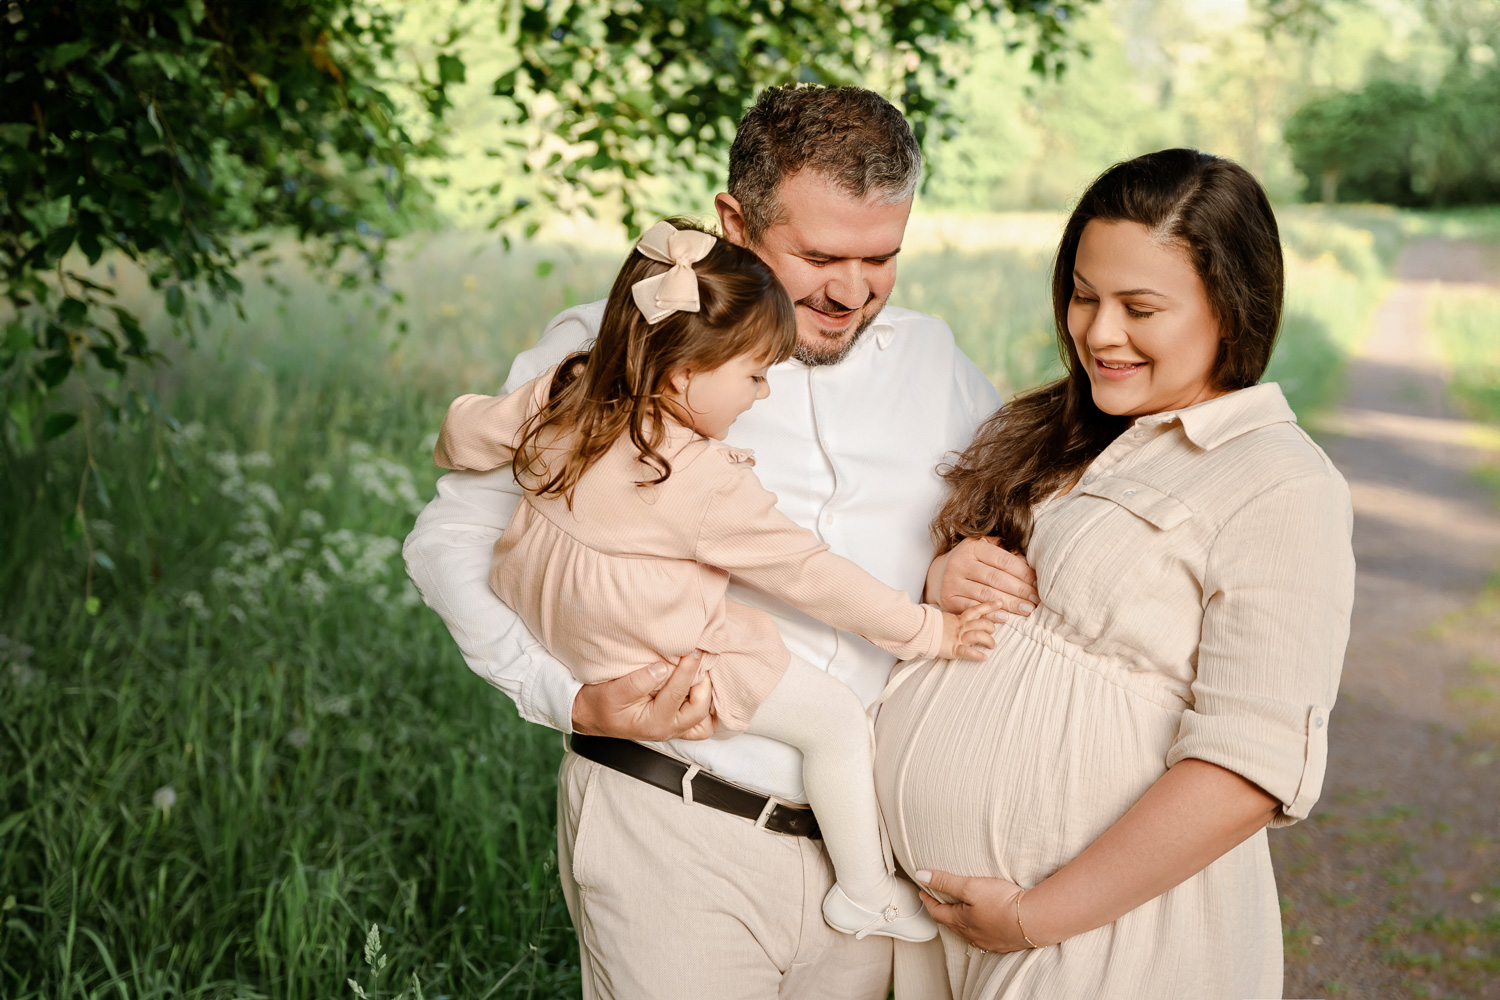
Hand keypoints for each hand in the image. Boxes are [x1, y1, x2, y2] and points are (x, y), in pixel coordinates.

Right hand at [571, 651, 715, 740]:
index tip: (693, 650)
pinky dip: (704, 707)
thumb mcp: (614, 691)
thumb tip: (662, 668)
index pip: (677, 693)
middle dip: (703, 684)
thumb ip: (638, 681)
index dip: (688, 669)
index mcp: (654, 723)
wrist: (590, 716)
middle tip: (699, 661)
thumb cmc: (600, 704)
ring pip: (704, 722)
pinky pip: (699, 723)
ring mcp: (672, 729)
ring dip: (707, 699)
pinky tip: (698, 688)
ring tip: (701, 676)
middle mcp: (667, 729)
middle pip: (700, 710)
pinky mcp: (673, 724)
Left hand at [914, 869, 1038, 953]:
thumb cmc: (1001, 902)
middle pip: (951, 924)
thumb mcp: (970, 886)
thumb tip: (920, 875)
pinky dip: (978, 929)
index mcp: (960, 922)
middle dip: (942, 912)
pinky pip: (984, 937)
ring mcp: (988, 942)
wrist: (1035, 921)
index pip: (936, 912)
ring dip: (960, 922)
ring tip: (960, 911)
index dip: (928, 900)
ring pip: (968, 932)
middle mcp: (972, 936)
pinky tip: (984, 924)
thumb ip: (945, 881)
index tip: (923, 891)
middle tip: (938, 901)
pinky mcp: (1003, 943)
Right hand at [927, 537, 1037, 616]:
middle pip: (996, 579)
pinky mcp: (948, 599)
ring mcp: (952, 582)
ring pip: (987, 595)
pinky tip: (1006, 617)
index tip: (1037, 583)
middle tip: (1035, 600)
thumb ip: (1005, 551)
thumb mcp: (985, 548)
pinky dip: (990, 614)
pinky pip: (973, 608)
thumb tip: (1029, 563)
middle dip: (1019, 590)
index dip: (1023, 573)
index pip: (1003, 561)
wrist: (939, 574)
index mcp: (972, 547)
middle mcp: (960, 563)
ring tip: (1026, 609)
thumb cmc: (971, 562)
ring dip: (1010, 604)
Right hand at [939, 603, 1001, 660]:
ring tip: (993, 646)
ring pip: (978, 635)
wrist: (920, 633)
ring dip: (989, 641)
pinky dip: (978, 655)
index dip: (989, 606)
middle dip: (991, 627)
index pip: (977, 610)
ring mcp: (958, 637)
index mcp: (960, 618)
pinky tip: (984, 658)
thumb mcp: (948, 619)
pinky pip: (968, 651)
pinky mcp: (954, 648)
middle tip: (993, 632)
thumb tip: (968, 617)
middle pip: (982, 623)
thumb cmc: (934, 628)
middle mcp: (961, 627)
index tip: (1000, 603)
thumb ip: (958, 618)